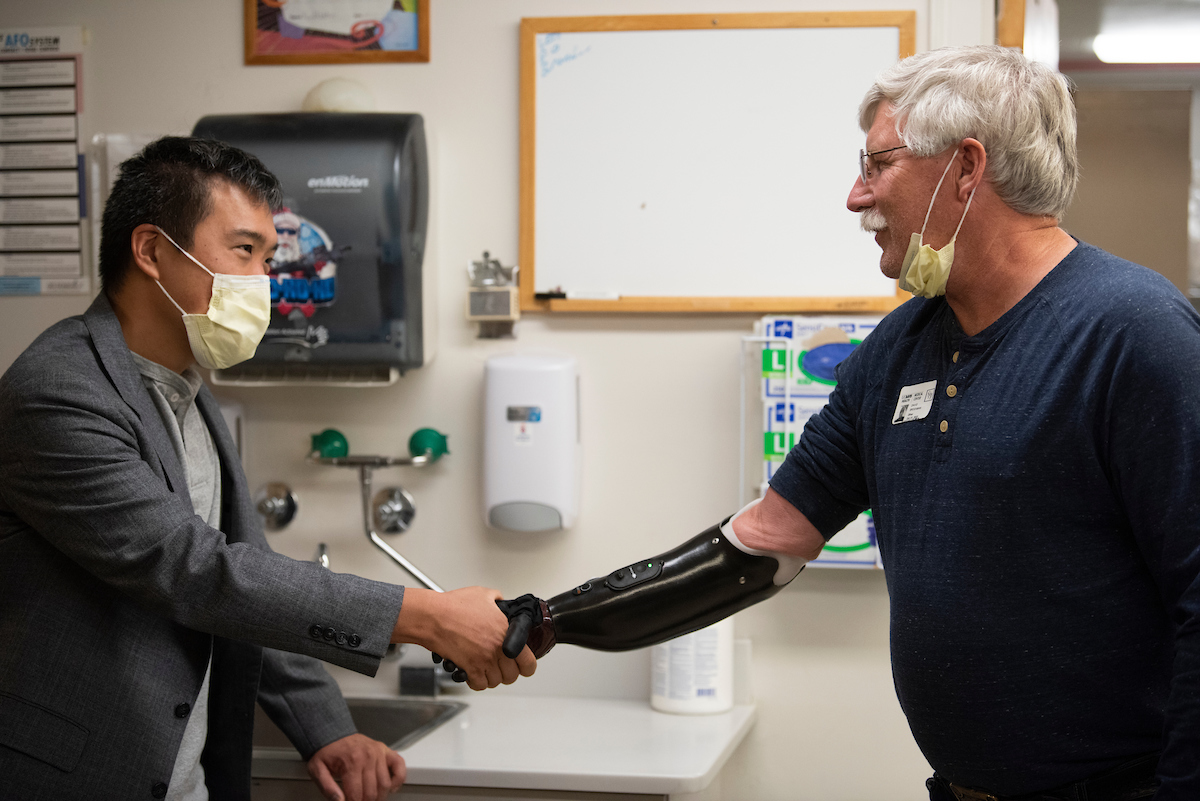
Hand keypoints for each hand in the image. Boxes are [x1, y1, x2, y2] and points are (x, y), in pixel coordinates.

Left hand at [307, 733, 404, 800]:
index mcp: (352, 762)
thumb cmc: (326, 752)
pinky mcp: (385, 750)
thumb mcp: (317, 770)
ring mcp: (379, 753)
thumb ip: (327, 787)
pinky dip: (398, 779)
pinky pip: (399, 766)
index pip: (356, 795)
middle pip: (372, 792)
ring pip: (385, 784)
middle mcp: (368, 757)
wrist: (333, 733)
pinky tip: (390, 788)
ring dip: (379, 797)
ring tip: (369, 798)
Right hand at [434, 594, 554, 683]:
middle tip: (501, 666)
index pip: (528, 662)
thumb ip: (497, 599)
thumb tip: (500, 602)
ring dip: (491, 677)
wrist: (433, 617)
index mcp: (506, 632)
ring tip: (486, 669)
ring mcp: (484, 660)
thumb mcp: (483, 594)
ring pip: (496, 682)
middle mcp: (497, 649)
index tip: (522, 665)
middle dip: (507, 672)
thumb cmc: (453, 606)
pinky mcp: (469, 668)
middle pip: (512, 675)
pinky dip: (477, 682)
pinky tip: (475, 674)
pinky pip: (479, 685)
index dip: (526, 666)